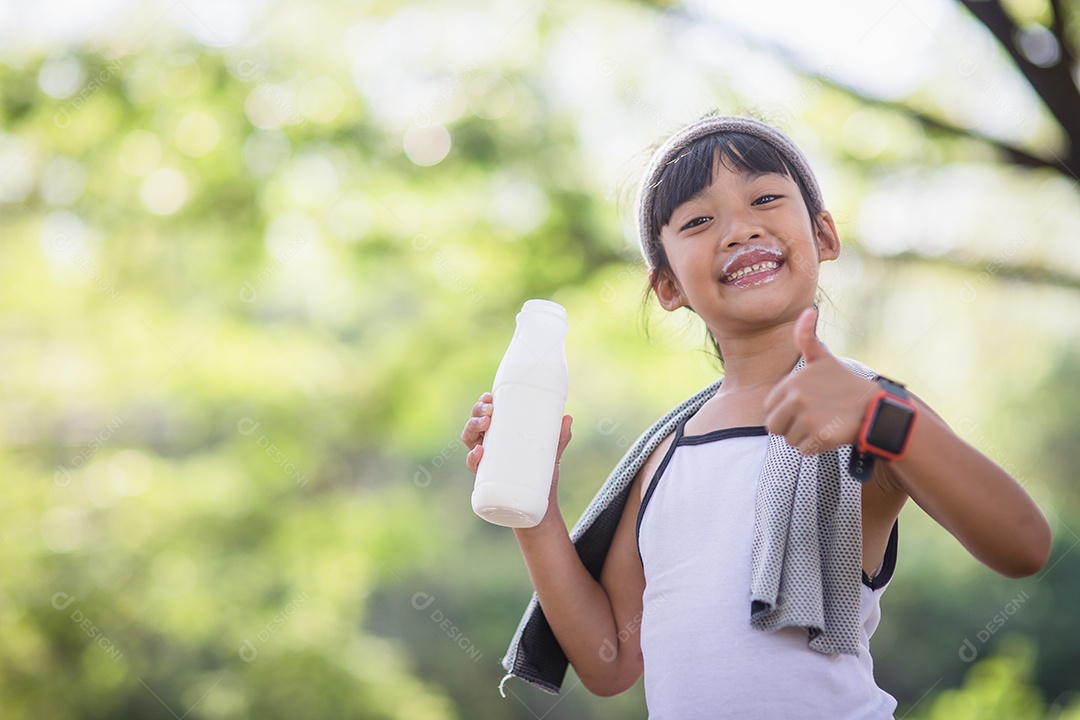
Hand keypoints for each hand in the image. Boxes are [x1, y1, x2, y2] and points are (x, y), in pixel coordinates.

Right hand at [461, 392, 572, 517]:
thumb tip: (567, 418)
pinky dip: (472, 458)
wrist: (540, 508)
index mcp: (499, 435)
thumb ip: (559, 437)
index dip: (483, 403)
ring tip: (485, 424)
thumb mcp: (551, 453)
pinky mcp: (485, 478)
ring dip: (472, 428)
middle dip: (477, 412)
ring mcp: (485, 462)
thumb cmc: (541, 475)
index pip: (486, 414)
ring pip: (469, 440)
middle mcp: (488, 446)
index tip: (490, 396)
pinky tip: (479, 452)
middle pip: (474, 424)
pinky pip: (473, 467)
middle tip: (490, 410)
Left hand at [763, 308, 876, 454]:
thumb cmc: (843, 384)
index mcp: (792, 382)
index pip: (769, 408)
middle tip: (812, 418)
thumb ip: (806, 338)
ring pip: (789, 440)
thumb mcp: (823, 358)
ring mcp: (809, 419)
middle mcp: (797, 399)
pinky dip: (816, 447)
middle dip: (790, 427)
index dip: (784, 411)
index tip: (805, 405)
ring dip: (804, 437)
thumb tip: (807, 310)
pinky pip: (804, 451)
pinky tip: (830, 434)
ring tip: (823, 423)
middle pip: (774, 427)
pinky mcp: (821, 437)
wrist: (874, 408)